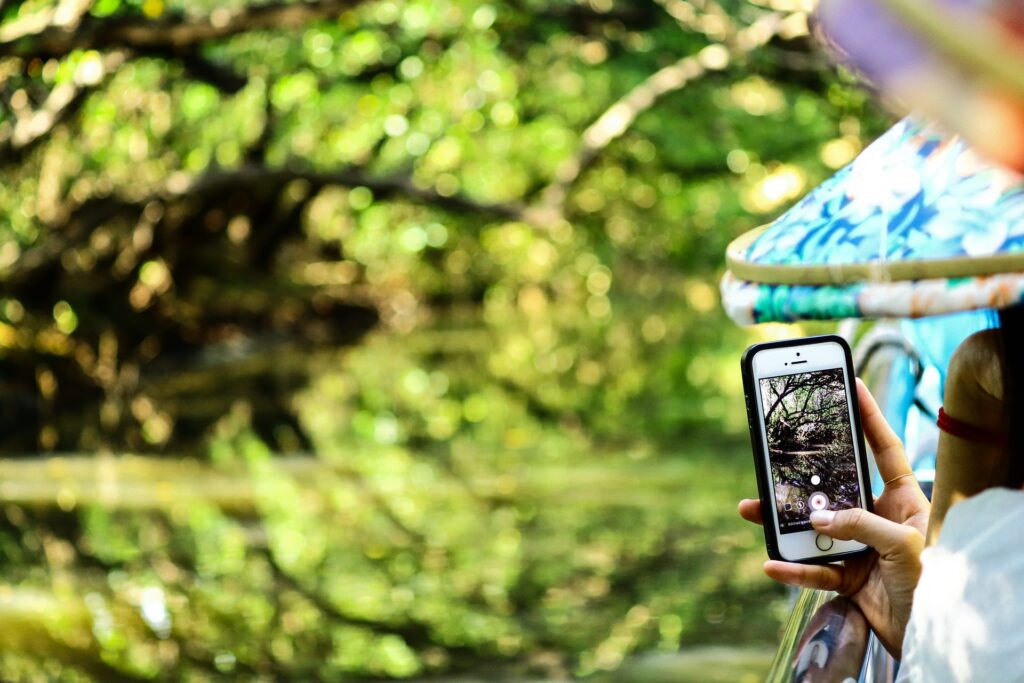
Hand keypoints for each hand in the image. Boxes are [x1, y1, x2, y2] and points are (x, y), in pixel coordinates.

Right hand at [738, 378, 929, 657]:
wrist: (933, 637)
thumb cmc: (936, 584)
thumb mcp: (903, 546)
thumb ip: (859, 525)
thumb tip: (815, 517)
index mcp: (904, 499)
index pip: (884, 449)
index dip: (868, 417)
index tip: (851, 385)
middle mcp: (879, 517)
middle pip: (833, 488)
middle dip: (800, 476)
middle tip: (772, 456)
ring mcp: (860, 547)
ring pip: (812, 527)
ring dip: (781, 521)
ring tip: (751, 511)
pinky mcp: (847, 578)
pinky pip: (812, 568)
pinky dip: (791, 569)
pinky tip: (772, 563)